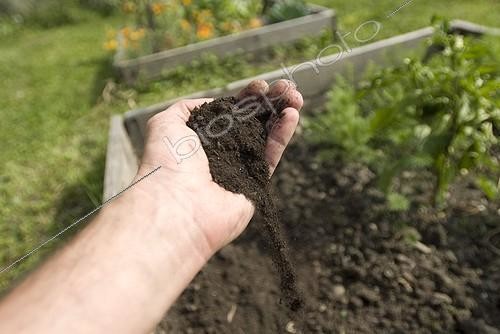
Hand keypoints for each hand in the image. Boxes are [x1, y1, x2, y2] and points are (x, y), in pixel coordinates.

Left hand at [136, 79, 302, 256]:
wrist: (176, 204)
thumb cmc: (167, 162)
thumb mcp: (166, 123)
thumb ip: (188, 108)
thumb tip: (213, 104)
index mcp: (202, 138)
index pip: (231, 113)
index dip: (247, 98)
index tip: (260, 85)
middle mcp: (223, 152)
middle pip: (253, 122)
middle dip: (270, 102)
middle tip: (287, 86)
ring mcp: (240, 169)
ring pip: (266, 137)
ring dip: (282, 114)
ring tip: (297, 96)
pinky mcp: (256, 185)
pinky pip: (272, 156)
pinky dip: (282, 136)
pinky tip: (292, 115)